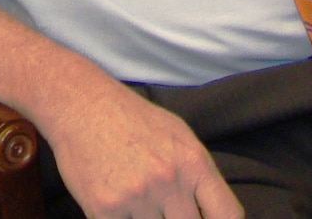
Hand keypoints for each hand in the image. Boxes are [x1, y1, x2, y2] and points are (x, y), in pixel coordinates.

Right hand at [41, 81, 242, 218]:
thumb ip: (199, 178)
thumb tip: (213, 215)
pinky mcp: (105, 209)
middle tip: (163, 207)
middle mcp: (168, 180)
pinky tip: (118, 202)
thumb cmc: (133, 120)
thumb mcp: (179, 137)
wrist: (81, 104)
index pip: (229, 216)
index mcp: (193, 162)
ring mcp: (136, 196)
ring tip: (136, 195)